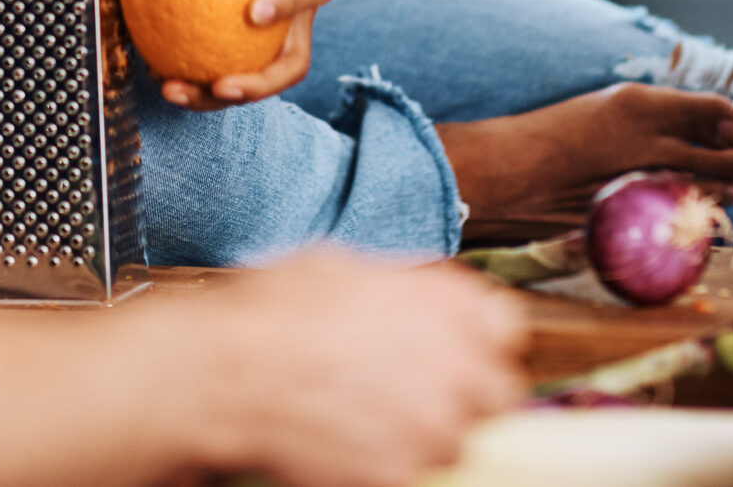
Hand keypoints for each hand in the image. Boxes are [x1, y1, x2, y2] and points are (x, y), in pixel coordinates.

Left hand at [154, 0, 333, 110]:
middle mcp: (298, 10)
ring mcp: (275, 35)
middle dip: (263, 82)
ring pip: (258, 78)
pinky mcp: (245, 48)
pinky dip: (193, 80)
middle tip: (222, 85)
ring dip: (220, 97)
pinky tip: (155, 74)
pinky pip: (222, 69)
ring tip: (174, 90)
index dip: (292, 4)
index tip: (252, 12)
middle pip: (296, 57)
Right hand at [188, 251, 525, 486]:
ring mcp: (436, 424)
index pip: (506, 328)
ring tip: (367, 421)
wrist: (227, 373)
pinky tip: (346, 444)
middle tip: (413, 395)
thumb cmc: (272, 312)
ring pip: (457, 442)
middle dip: (464, 395)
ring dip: (425, 435)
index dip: (476, 341)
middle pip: (498, 393)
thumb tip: (414, 297)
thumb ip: (401, 287)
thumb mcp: (343, 266)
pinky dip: (388, 466)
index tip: (454, 351)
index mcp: (448, 301)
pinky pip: (418, 475)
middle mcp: (458, 361)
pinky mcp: (405, 473)